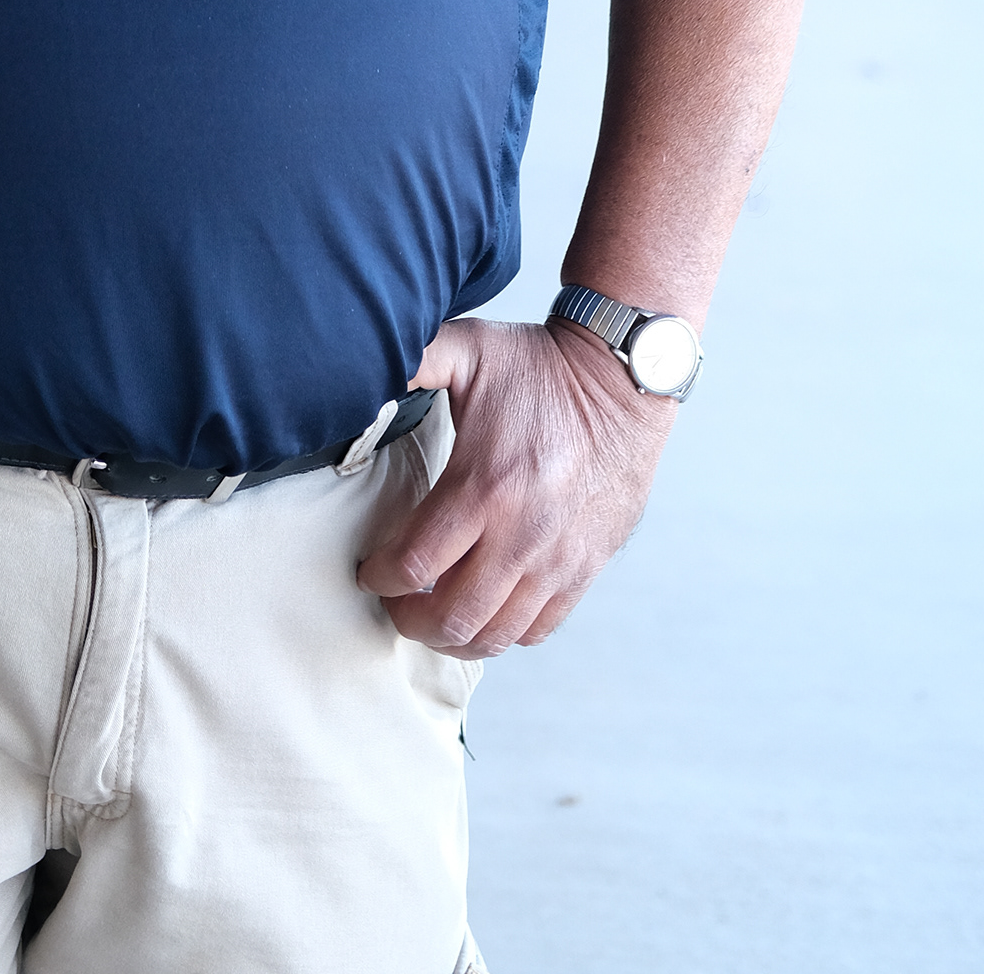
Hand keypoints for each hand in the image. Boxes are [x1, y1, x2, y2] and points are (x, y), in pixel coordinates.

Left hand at [355, 317, 673, 655]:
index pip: (415, 563)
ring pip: (495, 634)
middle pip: (452, 615)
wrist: (621, 379)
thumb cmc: (541, 365)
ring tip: (433, 616)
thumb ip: (413, 359)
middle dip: (410, 619)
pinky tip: (483, 612)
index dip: (381, 577)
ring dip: (454, 636)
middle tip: (394, 604)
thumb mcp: (469, 348)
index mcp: (484, 486)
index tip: (369, 571)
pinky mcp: (586, 567)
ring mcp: (558, 558)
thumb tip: (362, 362)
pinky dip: (503, 632)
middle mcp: (522, 534)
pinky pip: (539, 628)